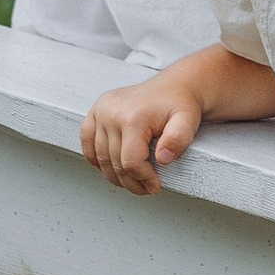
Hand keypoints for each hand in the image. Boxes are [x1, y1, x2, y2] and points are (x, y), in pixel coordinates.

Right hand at [82, 72, 202, 194]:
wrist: (174, 86)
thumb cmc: (181, 105)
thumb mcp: (187, 121)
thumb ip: (179, 139)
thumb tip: (163, 158)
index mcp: (132, 117)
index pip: (130, 162)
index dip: (143, 180)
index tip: (155, 187)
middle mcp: (111, 112)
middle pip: (114, 163)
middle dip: (131, 182)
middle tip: (146, 188)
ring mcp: (100, 111)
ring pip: (100, 157)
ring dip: (114, 175)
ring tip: (133, 181)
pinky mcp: (95, 111)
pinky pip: (87, 142)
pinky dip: (96, 159)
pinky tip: (112, 167)